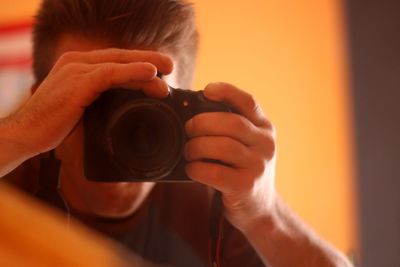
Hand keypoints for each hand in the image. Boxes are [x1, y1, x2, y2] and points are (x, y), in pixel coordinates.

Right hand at [2, 49, 172, 157]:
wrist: (25, 134)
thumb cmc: (52, 124)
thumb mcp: (80, 106)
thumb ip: (99, 99)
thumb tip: (123, 106)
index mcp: (77, 66)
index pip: (114, 59)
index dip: (138, 62)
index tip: (159, 70)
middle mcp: (77, 62)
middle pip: (120, 56)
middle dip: (148, 60)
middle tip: (170, 66)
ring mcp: (76, 70)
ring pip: (119, 62)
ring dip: (146, 67)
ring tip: (168, 71)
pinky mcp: (77, 83)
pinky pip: (111, 74)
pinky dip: (132, 73)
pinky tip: (150, 74)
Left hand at [184, 82, 276, 231]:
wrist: (259, 208)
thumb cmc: (242, 170)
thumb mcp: (246, 145)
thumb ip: (229, 129)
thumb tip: (191, 114)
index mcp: (264, 128)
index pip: (248, 102)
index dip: (227, 91)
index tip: (206, 90)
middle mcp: (266, 144)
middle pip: (232, 123)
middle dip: (202, 123)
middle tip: (188, 129)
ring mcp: (258, 166)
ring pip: (223, 146)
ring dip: (197, 147)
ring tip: (188, 152)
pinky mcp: (246, 186)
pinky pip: (216, 172)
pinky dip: (197, 168)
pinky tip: (192, 169)